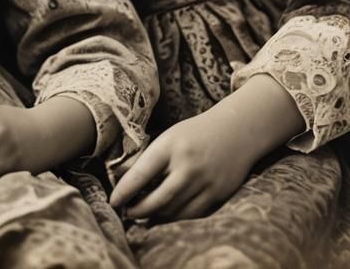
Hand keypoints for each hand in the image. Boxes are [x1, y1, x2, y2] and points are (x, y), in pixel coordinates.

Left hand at [109, 75, 304, 220]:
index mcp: (170, 146)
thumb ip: (149, 158)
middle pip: (156, 200)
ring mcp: (204, 182)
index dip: (124, 192)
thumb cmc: (195, 133)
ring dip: (154, 217)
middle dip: (137, 210)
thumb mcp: (168, 137)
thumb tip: (121, 178)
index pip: (140, 174)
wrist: (236, 131)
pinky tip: (164, 217)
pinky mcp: (217, 195)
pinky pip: (190, 215)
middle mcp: (187, 166)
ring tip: (142, 215)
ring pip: (172, 211)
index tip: (113, 201)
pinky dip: (174, 219)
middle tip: (126, 212)